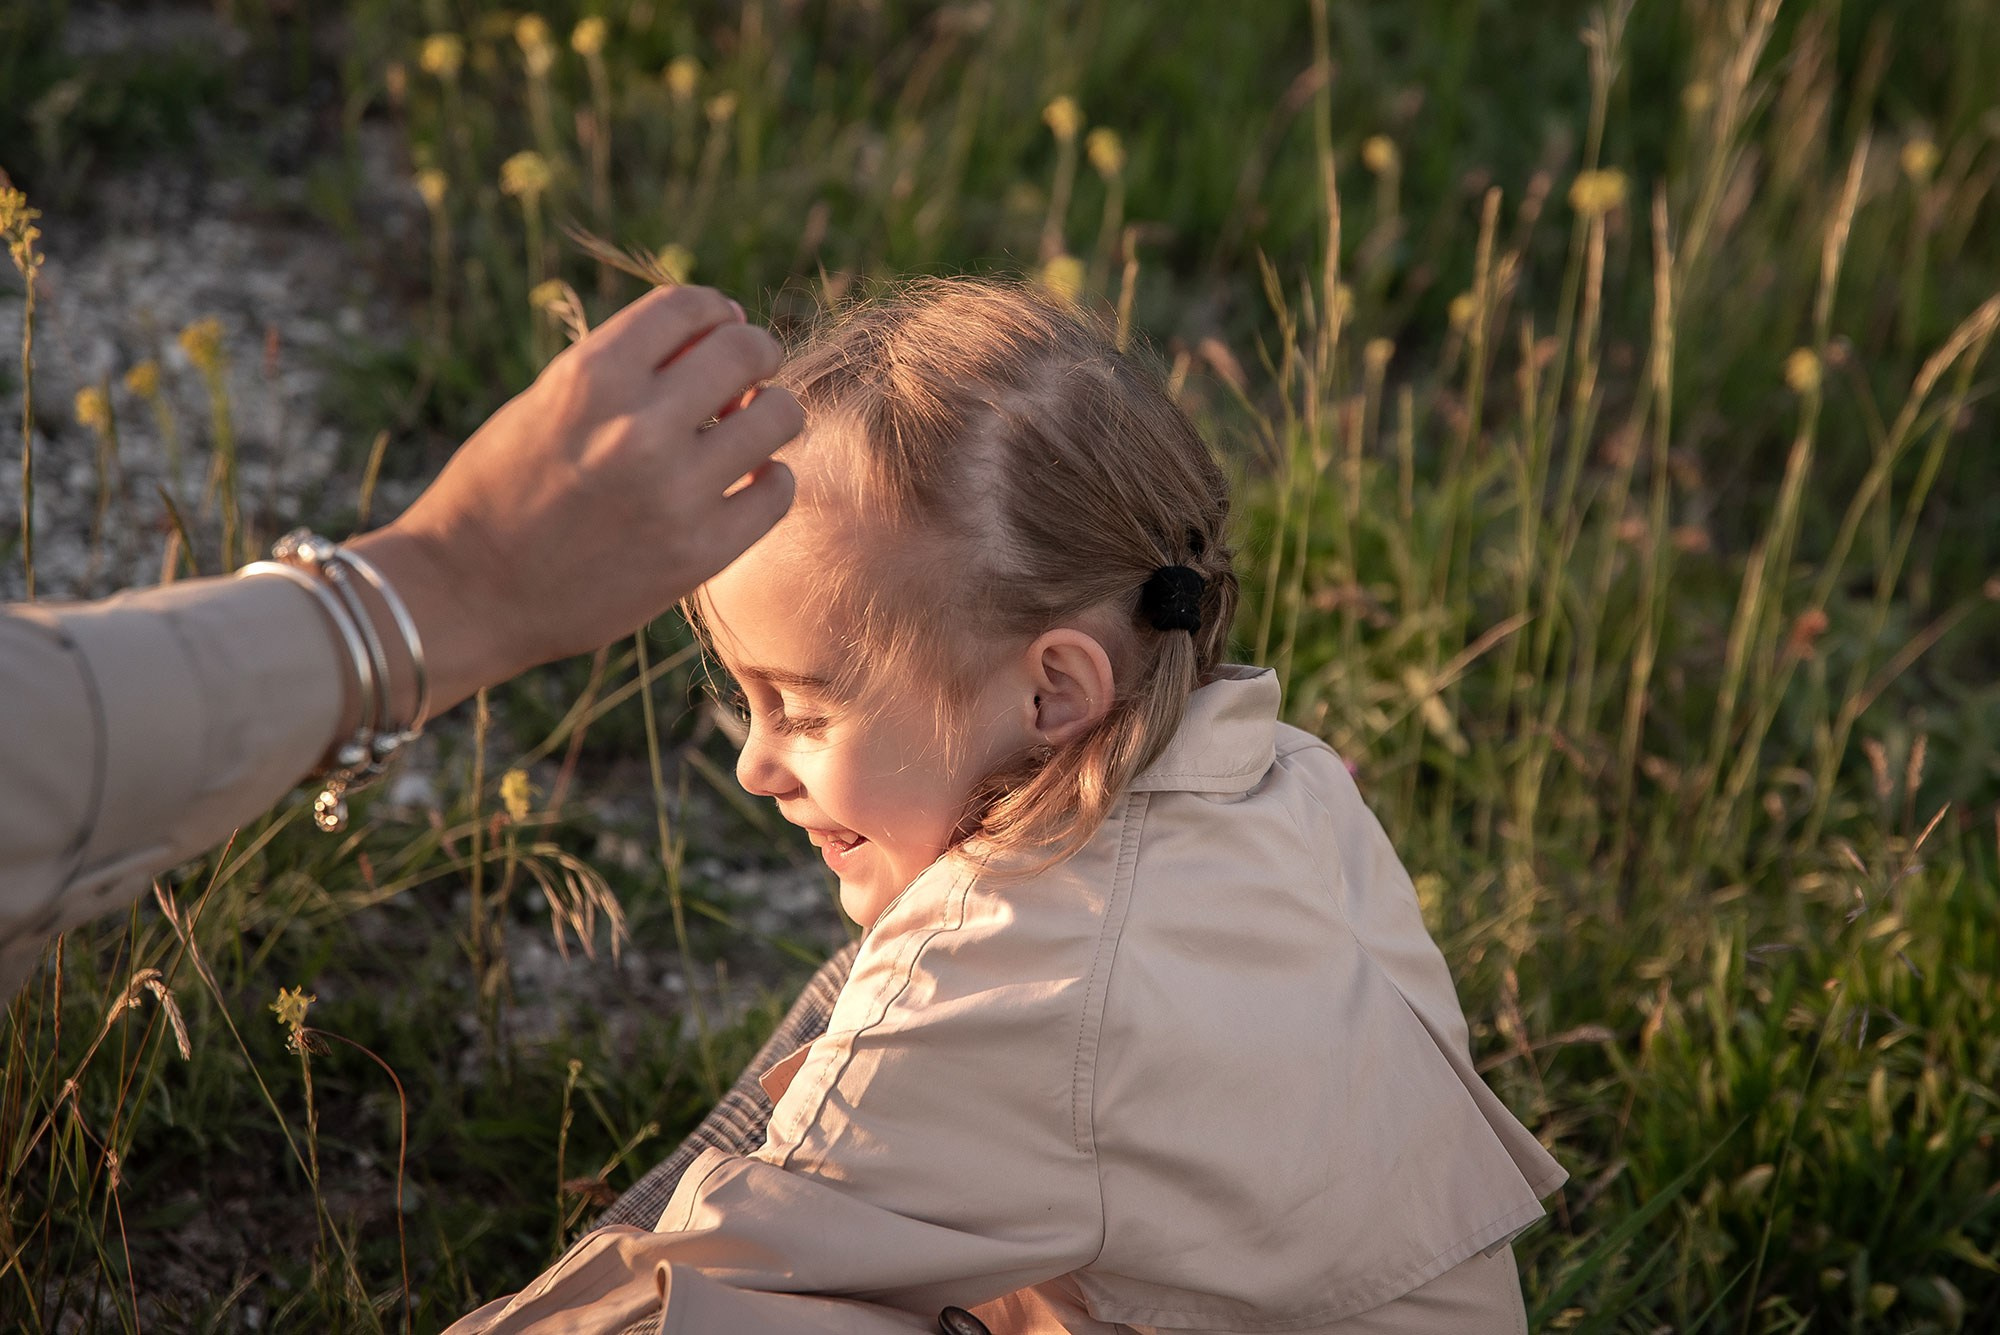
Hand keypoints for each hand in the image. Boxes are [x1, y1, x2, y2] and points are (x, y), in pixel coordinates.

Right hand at [347, 285, 800, 713]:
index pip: (687, 306)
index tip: (722, 327)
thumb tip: (718, 335)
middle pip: (746, 351)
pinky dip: (771, 480)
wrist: (464, 594)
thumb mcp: (546, 403)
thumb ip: (623, 370)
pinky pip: (777, 492)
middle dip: (757, 354)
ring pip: (779, 417)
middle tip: (751, 377)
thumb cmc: (499, 492)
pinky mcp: (698, 553)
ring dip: (773, 414)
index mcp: (591, 376)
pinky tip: (750, 484)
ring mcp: (674, 493)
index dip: (714, 311)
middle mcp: (637, 426)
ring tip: (751, 432)